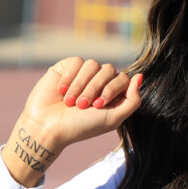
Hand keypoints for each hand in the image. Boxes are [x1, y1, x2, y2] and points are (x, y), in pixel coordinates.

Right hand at [1, 57, 141, 185]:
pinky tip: (61, 91)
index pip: (123, 78)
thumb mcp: (113, 119)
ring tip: (70, 102)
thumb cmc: (81, 127)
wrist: (47, 127)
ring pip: (93, 64)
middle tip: (82, 105)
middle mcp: (99, 82)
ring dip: (81, 85)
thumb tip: (140, 76)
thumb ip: (132, 100)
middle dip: (96, 88)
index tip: (98, 106)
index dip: (112, 89)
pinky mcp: (67, 67)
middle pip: (109, 69)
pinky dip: (70, 78)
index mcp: (112, 94)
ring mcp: (83, 74)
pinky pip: (77, 61)